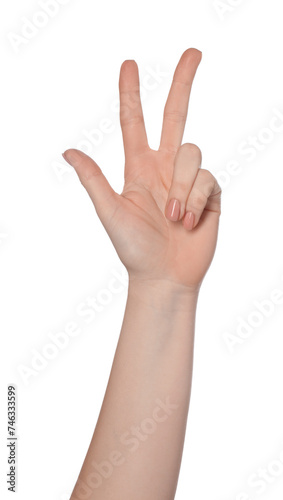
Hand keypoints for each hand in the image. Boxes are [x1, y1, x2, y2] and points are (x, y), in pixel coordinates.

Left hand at [63, 49, 220, 292]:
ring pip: (193, 152)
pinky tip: (188, 221)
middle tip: (193, 52)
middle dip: (183, 83)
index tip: (129, 65)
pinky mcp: (210, 194)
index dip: (131, 93)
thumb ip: (94, 180)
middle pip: (176, 115)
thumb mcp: (110, 212)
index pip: (134, 122)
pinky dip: (196, 200)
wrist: (165, 277)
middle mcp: (165, 167)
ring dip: (182, 187)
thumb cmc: (135, 249)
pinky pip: (209, 179)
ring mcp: (188, 180)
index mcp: (138, 168)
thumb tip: (67, 150)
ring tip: (173, 217)